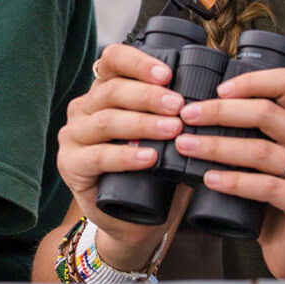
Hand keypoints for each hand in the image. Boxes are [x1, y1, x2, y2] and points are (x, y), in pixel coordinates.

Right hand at [56, 43, 187, 268]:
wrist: (133, 222)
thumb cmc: (152, 173)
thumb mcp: (163, 136)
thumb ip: (176, 115)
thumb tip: (214, 97)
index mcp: (103, 92)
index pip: (113, 61)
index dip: (138, 62)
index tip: (168, 75)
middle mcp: (83, 109)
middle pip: (112, 91)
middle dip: (149, 96)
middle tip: (180, 106)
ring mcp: (73, 136)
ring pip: (106, 121)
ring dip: (143, 123)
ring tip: (173, 129)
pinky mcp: (70, 166)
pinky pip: (98, 156)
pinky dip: (126, 156)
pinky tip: (149, 157)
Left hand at [175, 68, 284, 278]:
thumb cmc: (276, 198)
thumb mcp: (266, 157)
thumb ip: (248, 132)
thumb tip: (196, 110)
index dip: (251, 81)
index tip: (217, 90)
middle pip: (267, 113)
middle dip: (220, 112)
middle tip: (186, 116)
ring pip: (262, 150)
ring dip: (217, 146)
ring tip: (186, 146)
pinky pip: (267, 187)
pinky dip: (234, 181)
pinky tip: (209, 179)